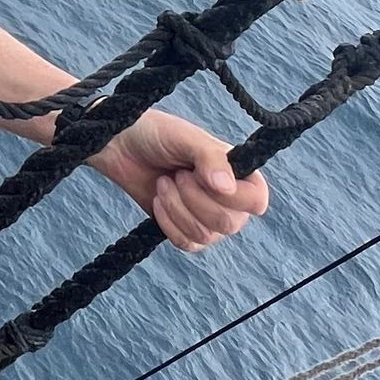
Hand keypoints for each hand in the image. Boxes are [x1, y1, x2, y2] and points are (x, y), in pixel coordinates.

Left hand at [94, 110, 267, 251]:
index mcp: (238, 173)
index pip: (256, 201)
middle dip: (195, 200)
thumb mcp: (186, 138)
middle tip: (177, 176)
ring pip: (206, 235)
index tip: (201, 176)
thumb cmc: (158, 135)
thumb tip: (227, 187)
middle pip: (230, 223)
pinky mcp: (185, 231)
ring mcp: (208, 218)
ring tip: (163, 183)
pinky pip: (187, 244)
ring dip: (177, 208)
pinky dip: (168, 223)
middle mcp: (230, 199)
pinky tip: (158, 201)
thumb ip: (211, 159)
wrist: (123, 148)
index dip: (235, 197)